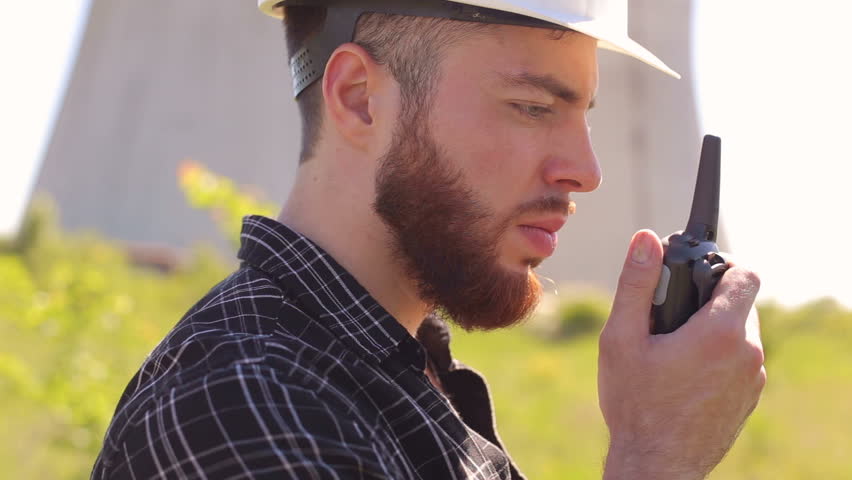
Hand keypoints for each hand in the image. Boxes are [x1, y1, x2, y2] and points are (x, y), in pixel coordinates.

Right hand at [598, 230, 765, 478]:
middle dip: (707, 300)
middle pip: (740, 302)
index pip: (745, 274)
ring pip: (740, 332)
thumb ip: (636, 283)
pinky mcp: (749, 398)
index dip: (721, 265)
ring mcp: (753, 378)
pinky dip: (718, 356)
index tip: (693, 276)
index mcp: (719, 332)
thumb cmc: (634, 404)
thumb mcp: (621, 337)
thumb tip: (645, 238)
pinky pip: (740, 360)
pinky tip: (683, 374)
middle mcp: (747, 352)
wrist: (656, 465)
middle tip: (669, 319)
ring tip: (672, 349)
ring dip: (712, 329)